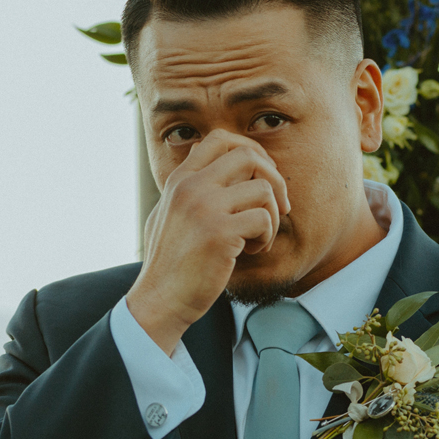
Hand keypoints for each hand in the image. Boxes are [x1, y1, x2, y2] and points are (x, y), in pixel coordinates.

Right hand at [127, 129, 289, 353]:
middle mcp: (191, 187)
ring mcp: (205, 208)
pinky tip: (251, 250)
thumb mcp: (166, 212)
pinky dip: (266, 236)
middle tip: (278, 205)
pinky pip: (264, 219)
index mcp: (179, 179)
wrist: (160, 299)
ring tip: (257, 237)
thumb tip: (202, 152)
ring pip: (263, 188)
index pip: (220, 139)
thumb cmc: (168, 262)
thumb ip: (186, 184)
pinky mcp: (220, 233)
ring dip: (271, 214)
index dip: (250, 150)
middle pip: (248, 155)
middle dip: (274, 177)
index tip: (260, 176)